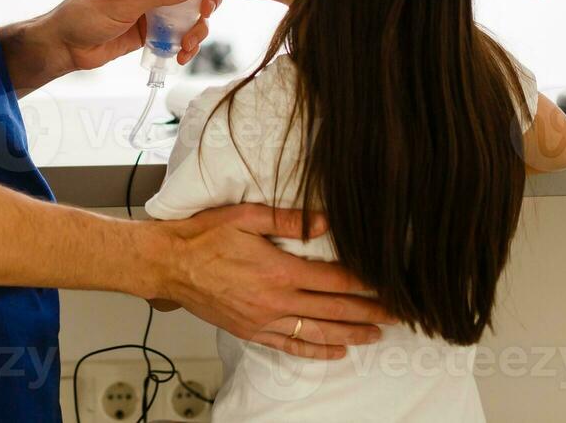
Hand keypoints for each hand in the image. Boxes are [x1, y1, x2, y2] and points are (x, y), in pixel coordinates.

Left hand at [45, 0, 222, 74]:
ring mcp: (154, 10)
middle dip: (205, 4)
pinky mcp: (153, 31)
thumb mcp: (122, 3)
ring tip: (188, 45)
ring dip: (197, 30)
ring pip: (190, 15)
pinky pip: (179, 35)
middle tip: (204, 16)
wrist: (66, 46)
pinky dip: (186, 45)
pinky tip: (182, 55)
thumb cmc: (84, 15)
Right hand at [156, 204, 396, 359]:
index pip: (334, 279)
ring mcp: (263, 319)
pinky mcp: (251, 330)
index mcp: (278, 269)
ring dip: (350, 334)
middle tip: (397, 315)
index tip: (388, 284)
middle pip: (333, 309)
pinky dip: (315, 349)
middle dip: (369, 312)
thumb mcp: (245, 215)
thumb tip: (324, 221)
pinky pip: (289, 344)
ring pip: (317, 331)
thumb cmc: (202, 236)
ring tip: (377, 335)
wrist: (168, 263)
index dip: (365, 283)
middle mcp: (275, 300)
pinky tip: (336, 350)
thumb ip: (287, 219)